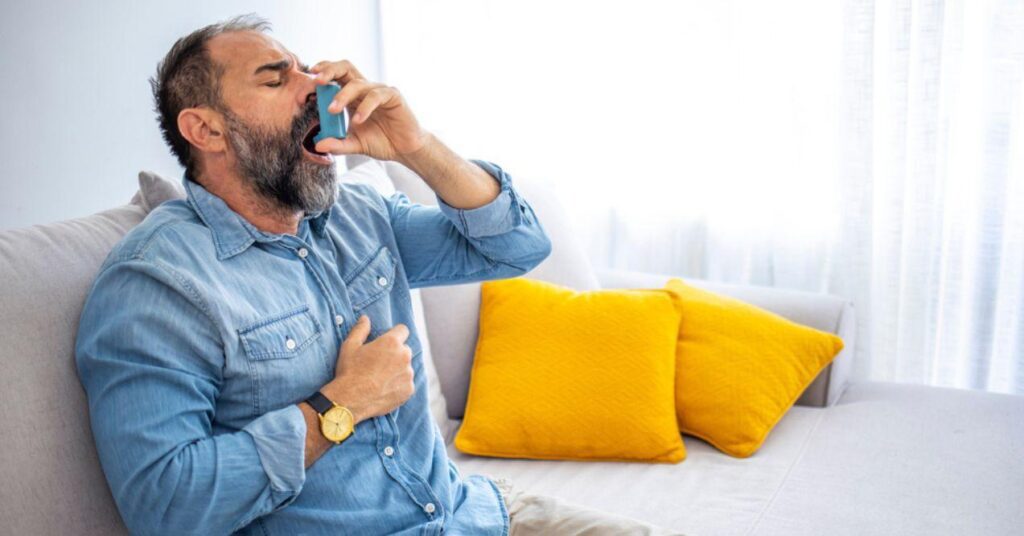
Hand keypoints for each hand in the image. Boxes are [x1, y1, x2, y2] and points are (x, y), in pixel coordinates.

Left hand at [310, 59, 429, 160]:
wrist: (405, 149)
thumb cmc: (381, 141)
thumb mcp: (354, 145)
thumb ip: (337, 144)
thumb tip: (318, 146)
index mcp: (352, 96)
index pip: (334, 76)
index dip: (320, 77)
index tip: (304, 88)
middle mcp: (364, 89)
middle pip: (345, 67)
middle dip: (328, 70)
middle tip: (316, 82)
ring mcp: (379, 91)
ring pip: (357, 83)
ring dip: (342, 95)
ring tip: (332, 111)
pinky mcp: (393, 96)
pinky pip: (375, 96)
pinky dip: (364, 107)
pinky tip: (358, 121)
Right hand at [323, 315, 414, 422]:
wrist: (349, 400)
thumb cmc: (349, 371)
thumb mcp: (350, 346)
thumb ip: (360, 329)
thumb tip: (365, 318)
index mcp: (392, 342)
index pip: (403, 330)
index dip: (395, 334)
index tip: (387, 342)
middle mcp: (404, 356)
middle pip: (404, 350)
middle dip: (395, 354)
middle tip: (379, 363)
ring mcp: (408, 374)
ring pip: (406, 368)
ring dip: (397, 370)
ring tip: (379, 378)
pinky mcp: (409, 390)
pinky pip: (406, 383)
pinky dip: (398, 385)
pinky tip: (383, 389)